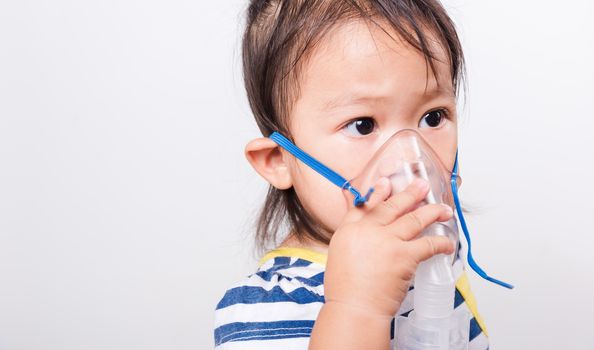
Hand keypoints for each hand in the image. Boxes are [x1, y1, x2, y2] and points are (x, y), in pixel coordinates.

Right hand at [323, 178, 454, 318]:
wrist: (354, 308)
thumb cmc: (346, 290)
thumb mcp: (339, 256)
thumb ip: (352, 239)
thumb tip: (364, 234)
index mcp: (349, 230)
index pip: (364, 205)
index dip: (378, 192)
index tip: (387, 183)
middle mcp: (367, 230)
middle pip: (392, 206)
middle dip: (410, 194)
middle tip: (423, 185)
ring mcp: (387, 241)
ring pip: (414, 219)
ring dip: (432, 212)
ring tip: (444, 210)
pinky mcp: (404, 256)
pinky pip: (428, 243)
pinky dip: (441, 242)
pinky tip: (448, 242)